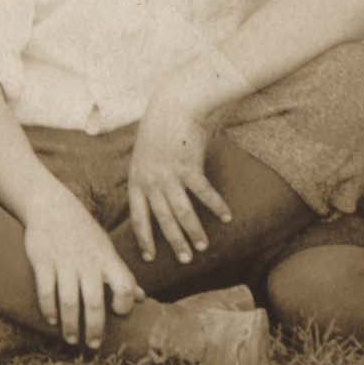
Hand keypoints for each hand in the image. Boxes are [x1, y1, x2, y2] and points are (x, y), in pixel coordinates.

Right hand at [24, 184, 145, 346]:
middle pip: (95, 301)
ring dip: (71, 325)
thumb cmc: (84, 233)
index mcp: (107, 259)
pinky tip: (52, 320)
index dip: (125, 302)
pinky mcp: (43, 261)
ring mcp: (65, 262)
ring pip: (70, 301)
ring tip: (72, 339)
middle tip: (93, 345)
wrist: (51, 206)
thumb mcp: (107, 250)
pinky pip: (46, 291)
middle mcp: (88, 262)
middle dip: (95, 327)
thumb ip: (122, 275)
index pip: (124, 284)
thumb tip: (142, 299)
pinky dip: (50, 308)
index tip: (118, 314)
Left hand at [118, 94, 233, 265]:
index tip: (149, 257)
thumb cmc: (160, 128)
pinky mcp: (189, 166)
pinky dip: (216, 206)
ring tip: (204, 246)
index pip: (138, 217)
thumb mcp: (144, 154)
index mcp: (136, 180)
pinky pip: (204, 193)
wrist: (174, 104)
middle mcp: (151, 181)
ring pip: (182, 212)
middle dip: (174, 242)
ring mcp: (169, 175)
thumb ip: (146, 176)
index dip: (144, 238)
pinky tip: (226, 217)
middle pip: (162, 220)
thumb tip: (152, 197)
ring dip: (194, 231)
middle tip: (186, 260)